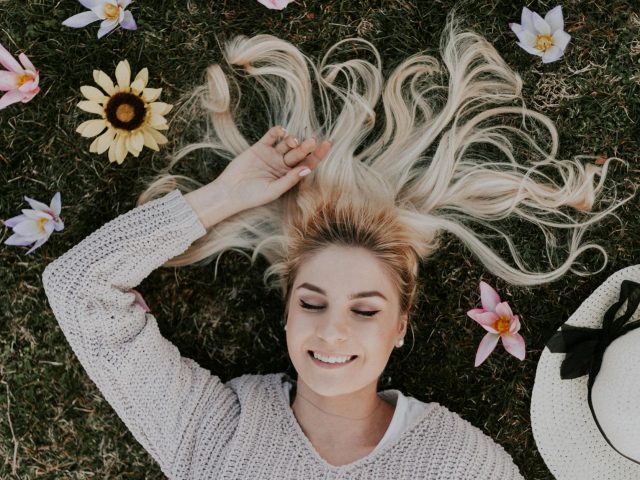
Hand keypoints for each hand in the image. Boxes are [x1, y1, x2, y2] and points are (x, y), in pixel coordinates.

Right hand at [216, 125, 330, 212]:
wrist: (230, 192)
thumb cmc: (253, 196)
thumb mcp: (274, 190)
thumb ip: (290, 179)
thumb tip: (308, 168)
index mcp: (289, 176)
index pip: (307, 163)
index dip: (318, 154)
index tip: (327, 144)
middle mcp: (282, 164)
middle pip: (299, 153)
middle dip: (306, 147)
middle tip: (312, 141)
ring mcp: (271, 155)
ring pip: (287, 144)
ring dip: (292, 140)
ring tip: (293, 142)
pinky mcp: (259, 147)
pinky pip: (271, 137)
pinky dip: (277, 132)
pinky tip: (282, 132)